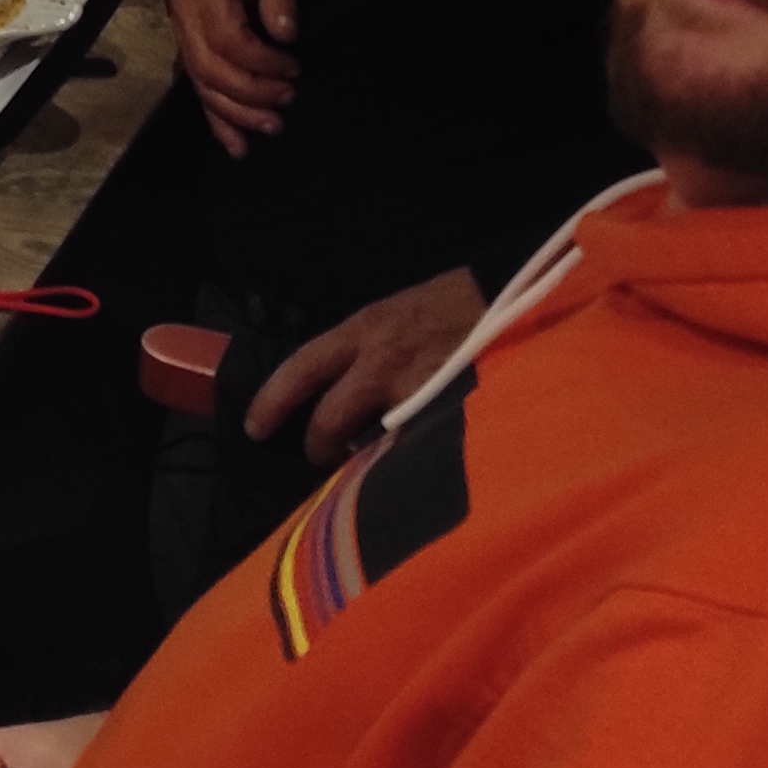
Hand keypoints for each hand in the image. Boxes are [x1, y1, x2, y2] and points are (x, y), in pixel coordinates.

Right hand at [170, 0, 300, 152]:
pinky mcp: (188, 53)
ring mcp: (183, 38)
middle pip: (212, 70)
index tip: (293, 66)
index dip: (261, 60)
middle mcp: (186, 20)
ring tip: (273, 126)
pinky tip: (237, 146)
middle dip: (252, 92)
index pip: (228, 39)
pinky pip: (198, 91)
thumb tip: (285, 34)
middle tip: (289, 99)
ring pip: (203, 86)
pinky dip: (217, 121)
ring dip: (237, 113)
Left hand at [239, 266, 488, 464]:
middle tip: (320, 457)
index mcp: (363, 330)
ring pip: (367, 442)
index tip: (254, 429)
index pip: (301, 368)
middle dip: (318, 446)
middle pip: (329, 418)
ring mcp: (415, 392)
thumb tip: (338, 386)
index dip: (271, 401)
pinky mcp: (447, 416)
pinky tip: (406, 467)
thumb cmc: (453, 305)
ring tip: (368, 466)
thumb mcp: (396, 313)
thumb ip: (365, 349)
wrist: (514, 301)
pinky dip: (402, 462)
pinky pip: (411, 450)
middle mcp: (381, 362)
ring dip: (361, 459)